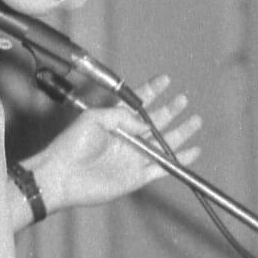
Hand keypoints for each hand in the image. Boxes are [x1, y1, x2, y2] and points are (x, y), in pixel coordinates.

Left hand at [27, 75, 200, 213]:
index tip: (165, 80)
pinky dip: (179, 160)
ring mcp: (133, 158)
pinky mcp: (136, 177)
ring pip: (163, 144)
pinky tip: (193, 151)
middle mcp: (127, 139)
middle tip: (183, 99)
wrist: (62, 176)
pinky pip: (162, 168)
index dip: (152, 91)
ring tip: (195, 120)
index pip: (138, 104)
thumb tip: (145, 123)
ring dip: (180, 133)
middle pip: (155, 122)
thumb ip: (120, 116)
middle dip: (170, 110)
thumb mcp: (93, 119)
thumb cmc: (71, 146)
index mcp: (114, 122)